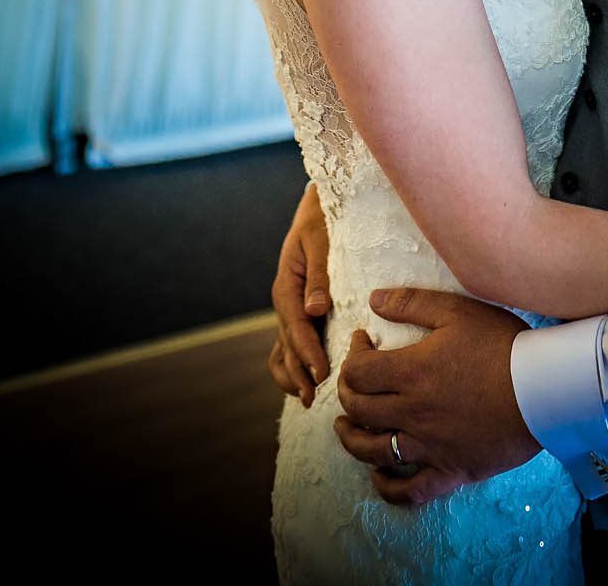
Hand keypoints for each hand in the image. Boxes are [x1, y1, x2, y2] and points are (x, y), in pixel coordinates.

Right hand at [269, 183, 331, 406]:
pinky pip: (289, 346)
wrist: (317, 208)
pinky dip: (295, 366)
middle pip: (288, 347)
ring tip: (311, 398)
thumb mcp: (319, 239)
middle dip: (301, 374)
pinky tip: (310, 381)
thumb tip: (314, 310)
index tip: (324, 374)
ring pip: (283, 353)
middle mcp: (285, 303)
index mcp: (286, 286)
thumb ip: (318, 275)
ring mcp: (289, 311)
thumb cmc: (322, 220)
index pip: (296, 328)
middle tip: (318, 399)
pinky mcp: (299, 314)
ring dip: (294, 376)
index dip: (308, 353)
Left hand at [334, 288, 538, 506]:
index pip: (358, 372)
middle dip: (347, 392)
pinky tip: (380, 477)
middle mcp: (412, 412)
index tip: (362, 343)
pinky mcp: (450, 469)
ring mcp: (429, 446)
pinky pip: (410, 490)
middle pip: (360, 409)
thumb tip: (374, 300)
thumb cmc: (502, 345)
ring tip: (347, 426)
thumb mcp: (457, 310)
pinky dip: (388, 487)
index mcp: (412, 372)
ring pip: (374, 451)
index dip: (351, 356)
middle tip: (353, 380)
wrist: (543, 389)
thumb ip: (412, 303)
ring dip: (352, 438)